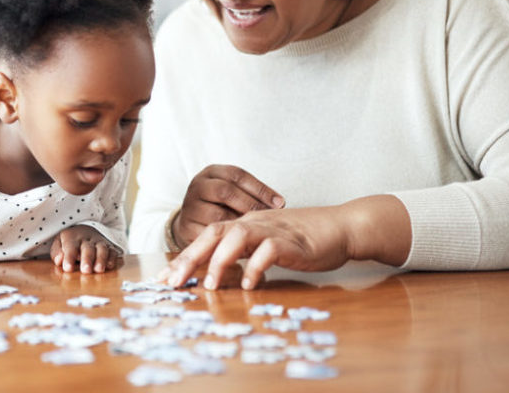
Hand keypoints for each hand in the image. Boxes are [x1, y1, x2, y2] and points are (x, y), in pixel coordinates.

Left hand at [50, 225, 119, 273]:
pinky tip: (109, 266)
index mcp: (72, 238)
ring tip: (98, 270)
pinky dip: (112, 258)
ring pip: (102, 249)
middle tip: (86, 270)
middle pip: (88, 248)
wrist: (85, 227)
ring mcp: (99, 242)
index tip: (68, 268)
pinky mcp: (109, 247)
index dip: (69, 257)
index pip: (70, 247)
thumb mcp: (59, 243)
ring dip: (101, 259)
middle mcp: (87, 239)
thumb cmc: (70, 241)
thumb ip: (57, 252)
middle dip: (87, 259)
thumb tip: (59, 260)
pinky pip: (112, 251)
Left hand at [159, 195, 410, 289]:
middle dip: (190, 257)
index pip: (208, 236)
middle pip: (214, 233)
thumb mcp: (268, 245)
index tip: (166, 278)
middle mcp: (255, 223)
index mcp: (246, 224)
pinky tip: (249, 284)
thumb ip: (246, 255)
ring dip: (219, 260)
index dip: (186, 256)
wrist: (342, 226)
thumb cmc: (305, 240)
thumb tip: (221, 276)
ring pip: (237, 236)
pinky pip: (269, 250)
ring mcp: (273, 230)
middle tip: (173, 281)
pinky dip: (256, 266)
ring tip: (209, 284)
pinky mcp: (293, 241)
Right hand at [172, 165, 284, 248]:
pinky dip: (228, 238)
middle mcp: (198, 186)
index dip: (260, 188)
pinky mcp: (186, 227)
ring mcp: (190, 207)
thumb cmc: (220, 205)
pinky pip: (210, 234)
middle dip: (251, 204)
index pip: (237, 175)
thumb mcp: (232, 191)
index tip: (280, 203)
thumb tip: (280, 204)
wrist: (191, 220)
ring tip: (258, 231)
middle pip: (226, 191)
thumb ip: (251, 194)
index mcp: (211, 173)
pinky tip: (244, 244)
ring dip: (240, 223)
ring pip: (218, 214)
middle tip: (269, 218)